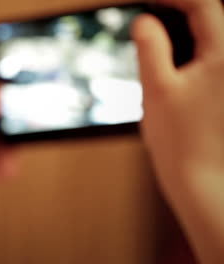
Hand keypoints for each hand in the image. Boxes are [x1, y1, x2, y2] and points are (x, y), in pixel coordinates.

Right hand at [133, 0, 223, 262]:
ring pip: (217, 39)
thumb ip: (150, 49)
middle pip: (216, 18)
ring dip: (192, 29)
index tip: (151, 0)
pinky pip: (216, 60)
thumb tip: (144, 22)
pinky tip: (178, 61)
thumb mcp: (156, 89)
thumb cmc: (180, 142)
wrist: (204, 181)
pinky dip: (198, 50)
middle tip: (157, 13)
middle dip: (185, 10)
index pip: (204, 6)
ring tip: (162, 35)